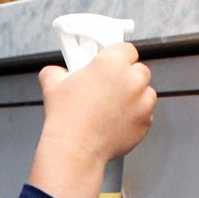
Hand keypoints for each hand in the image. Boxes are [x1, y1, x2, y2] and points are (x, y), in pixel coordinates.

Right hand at [37, 43, 155, 162]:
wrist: (75, 148)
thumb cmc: (67, 118)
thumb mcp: (52, 85)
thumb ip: (56, 71)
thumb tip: (55, 72)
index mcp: (112, 62)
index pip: (127, 49)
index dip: (117, 56)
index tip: (109, 63)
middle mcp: (132, 79)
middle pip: (139, 69)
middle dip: (126, 76)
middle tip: (108, 86)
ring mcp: (142, 102)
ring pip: (146, 91)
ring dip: (134, 95)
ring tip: (112, 106)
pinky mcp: (146, 122)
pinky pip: (146, 113)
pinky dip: (135, 115)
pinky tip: (115, 120)